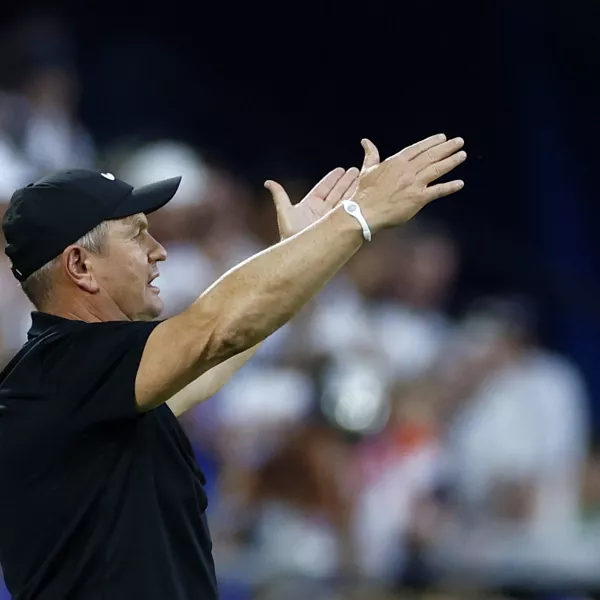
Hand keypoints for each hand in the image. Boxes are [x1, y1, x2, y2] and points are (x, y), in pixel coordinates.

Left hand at [264, 142, 379, 238]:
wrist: (300, 253)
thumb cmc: (291, 235)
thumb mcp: (285, 212)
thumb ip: (279, 195)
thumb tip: (268, 182)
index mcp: (311, 205)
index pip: (324, 188)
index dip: (333, 179)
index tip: (341, 169)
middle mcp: (322, 211)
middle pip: (336, 192)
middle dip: (346, 182)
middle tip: (355, 170)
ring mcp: (331, 218)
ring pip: (344, 200)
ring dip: (353, 189)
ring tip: (362, 177)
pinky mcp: (338, 224)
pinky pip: (348, 211)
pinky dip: (355, 201)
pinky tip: (362, 192)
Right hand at [355, 134, 465, 232]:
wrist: (364, 212)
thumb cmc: (364, 193)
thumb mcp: (367, 170)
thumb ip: (370, 154)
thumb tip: (365, 141)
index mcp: (396, 162)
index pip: (418, 149)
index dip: (431, 142)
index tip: (442, 138)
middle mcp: (407, 170)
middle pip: (431, 156)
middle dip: (447, 148)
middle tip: (459, 142)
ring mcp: (414, 184)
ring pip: (437, 169)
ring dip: (451, 161)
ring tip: (462, 155)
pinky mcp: (418, 198)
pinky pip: (438, 191)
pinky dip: (450, 187)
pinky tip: (460, 183)